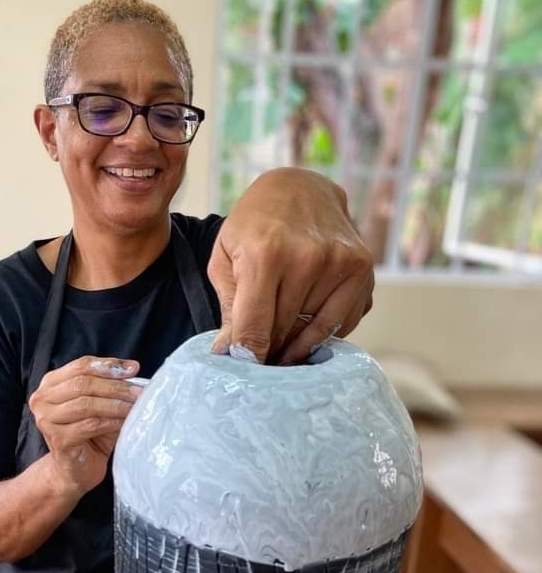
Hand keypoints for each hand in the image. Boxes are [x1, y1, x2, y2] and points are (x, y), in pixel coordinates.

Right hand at [28, 356, 142, 494]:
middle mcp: (42, 399)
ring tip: (136, 406)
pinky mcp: (57, 439)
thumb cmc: (89, 435)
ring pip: (86, 404)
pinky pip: (90, 425)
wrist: (75, 470)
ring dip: (116, 404)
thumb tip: (133, 369)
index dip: (108, 365)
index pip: (81, 366)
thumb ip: (109, 385)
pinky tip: (125, 423)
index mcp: (50, 383)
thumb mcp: (99, 403)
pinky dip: (111, 422)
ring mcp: (46, 419)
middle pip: (84, 383)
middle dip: (116, 386)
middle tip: (139, 391)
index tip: (134, 369)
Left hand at [208, 168, 373, 363]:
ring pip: (314, 333)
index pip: (256, 328)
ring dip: (296, 344)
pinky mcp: (362, 269)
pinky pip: (342, 323)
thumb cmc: (254, 225)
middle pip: (285, 333)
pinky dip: (323, 332)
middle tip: (260, 354)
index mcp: (265, 255)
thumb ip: (229, 308)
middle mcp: (307, 259)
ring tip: (281, 342)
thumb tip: (228, 354)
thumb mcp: (225, 258)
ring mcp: (340, 264)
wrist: (300, 187)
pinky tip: (307, 322)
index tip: (244, 369)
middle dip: (269, 348)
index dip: (248, 356)